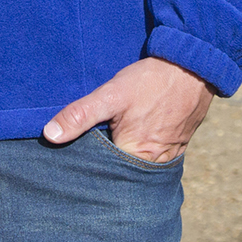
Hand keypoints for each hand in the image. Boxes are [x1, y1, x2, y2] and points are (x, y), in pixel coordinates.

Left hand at [42, 57, 213, 162]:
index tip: (68, 162)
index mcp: (135, 157)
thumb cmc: (151, 81)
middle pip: (118, 174)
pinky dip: (137, 152)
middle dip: (101, 166)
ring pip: (134, 166)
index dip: (84, 167)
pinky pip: (150, 158)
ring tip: (104, 145)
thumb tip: (49, 135)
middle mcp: (153, 165)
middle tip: (84, 151)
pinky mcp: (174, 148)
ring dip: (119, 158)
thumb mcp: (111, 94)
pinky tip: (127, 138)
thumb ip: (80, 115)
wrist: (192, 67)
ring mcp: (166, 158)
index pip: (101, 174)